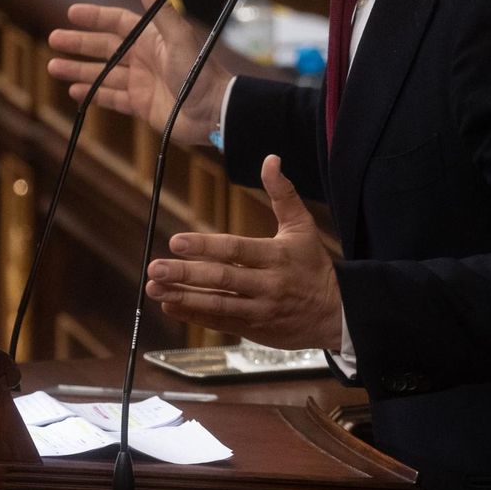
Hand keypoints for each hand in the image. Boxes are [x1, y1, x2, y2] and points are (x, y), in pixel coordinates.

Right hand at [46, 0, 231, 145]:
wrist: (213, 110)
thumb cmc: (199, 71)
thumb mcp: (179, 37)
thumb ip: (160, 9)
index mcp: (152, 40)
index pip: (118, 23)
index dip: (95, 17)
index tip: (71, 13)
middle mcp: (144, 59)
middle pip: (105, 47)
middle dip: (79, 42)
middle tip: (53, 39)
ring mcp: (141, 82)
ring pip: (103, 73)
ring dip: (79, 69)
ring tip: (54, 66)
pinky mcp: (142, 105)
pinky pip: (112, 98)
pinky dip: (93, 94)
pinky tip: (75, 91)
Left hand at [145, 156, 342, 348]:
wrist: (336, 312)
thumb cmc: (314, 265)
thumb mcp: (303, 227)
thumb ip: (283, 194)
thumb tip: (271, 160)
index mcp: (277, 256)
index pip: (236, 250)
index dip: (204, 246)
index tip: (176, 242)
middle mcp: (267, 284)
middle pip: (221, 278)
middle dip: (185, 273)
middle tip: (155, 267)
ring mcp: (260, 309)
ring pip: (216, 304)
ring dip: (182, 296)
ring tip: (154, 287)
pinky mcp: (254, 329)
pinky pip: (220, 322)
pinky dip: (193, 315)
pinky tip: (171, 305)